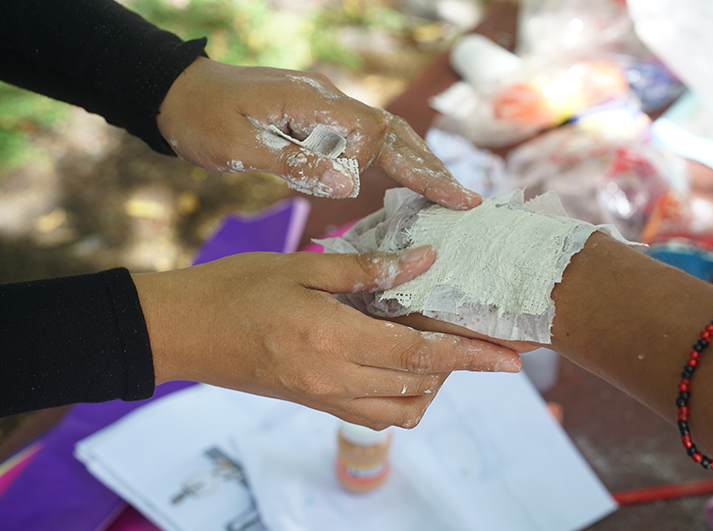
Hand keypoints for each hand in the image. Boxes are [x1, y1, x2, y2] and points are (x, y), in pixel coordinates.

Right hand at [133, 247, 520, 429]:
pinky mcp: (313, 402)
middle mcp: (334, 379)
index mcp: (334, 340)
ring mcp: (323, 397)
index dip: (469, 356)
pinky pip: (372, 415)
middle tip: (478, 339)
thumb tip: (424, 261)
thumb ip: (366, 269)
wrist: (180, 332)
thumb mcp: (301, 267)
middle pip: (418, 384)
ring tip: (438, 349)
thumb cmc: (235, 288)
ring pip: (400, 410)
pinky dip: (400, 398)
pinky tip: (400, 363)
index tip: (510, 359)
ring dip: (430, 385)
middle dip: (458, 367)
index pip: (420, 354)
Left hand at [156, 57, 480, 208]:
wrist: (177, 95)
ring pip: (386, 136)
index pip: (372, 132)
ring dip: (418, 165)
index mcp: (313, 103)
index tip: (421, 194)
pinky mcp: (319, 125)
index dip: (399, 165)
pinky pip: (367, 144)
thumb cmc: (203, 119)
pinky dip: (393, 164)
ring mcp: (326, 112)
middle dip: (429, 166)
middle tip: (465, 199)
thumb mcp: (239, 145)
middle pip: (394, 132)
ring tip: (448, 195)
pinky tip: (404, 186)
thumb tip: (349, 186)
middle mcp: (329, 103)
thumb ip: (293, 163)